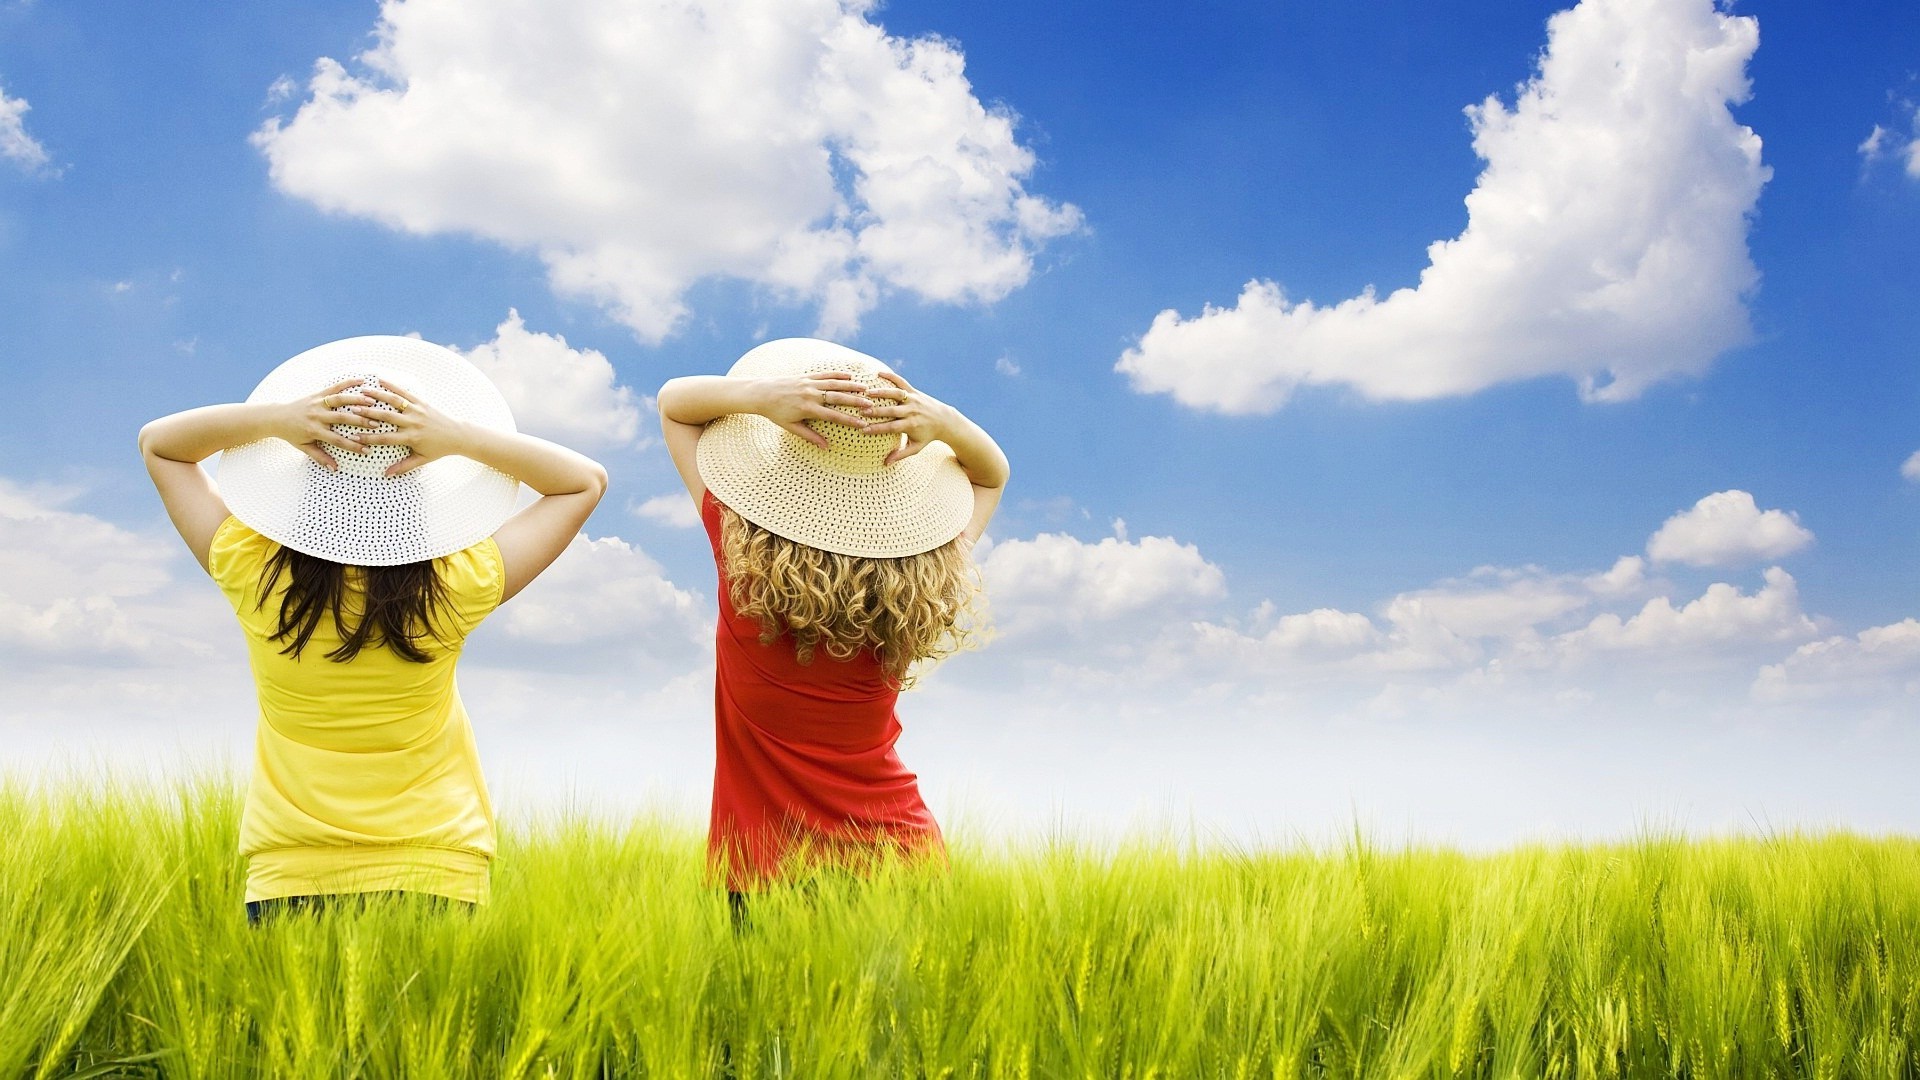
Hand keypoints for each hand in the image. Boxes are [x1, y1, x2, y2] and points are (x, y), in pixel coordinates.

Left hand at [278, 378, 379, 471]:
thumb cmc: (292, 434)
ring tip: (373, 402)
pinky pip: (334, 387)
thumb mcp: (304, 447)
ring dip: (357, 401)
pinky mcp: (317, 394)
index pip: (337, 440)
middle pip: (342, 419)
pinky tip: (362, 381)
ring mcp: (317, 403)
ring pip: (339, 400)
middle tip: (376, 425)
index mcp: (314, 430)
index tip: (367, 451)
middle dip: (360, 422)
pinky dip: (348, 382)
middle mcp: (316, 416)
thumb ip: (320, 457)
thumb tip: (335, 468)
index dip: (353, 446)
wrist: (276, 417)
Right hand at [344, 380, 467, 475]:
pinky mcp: (421, 402)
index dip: (369, 439)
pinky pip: (405, 393)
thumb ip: (404, 466)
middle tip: (352, 410)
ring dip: (377, 395)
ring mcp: (417, 410)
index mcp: (411, 438)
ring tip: (362, 391)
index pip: (386, 438)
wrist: (458, 435)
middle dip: (368, 414)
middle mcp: (413, 422)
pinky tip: (379, 379)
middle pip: (386, 417)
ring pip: (394, 401)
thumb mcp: (422, 459)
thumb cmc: (439, 449)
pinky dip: (392, 385)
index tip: (354, 438)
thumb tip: (387, 474)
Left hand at [752, 372, 873, 447]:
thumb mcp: (791, 427)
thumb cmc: (775, 413)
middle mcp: (810, 394)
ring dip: (850, 386)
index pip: (833, 415)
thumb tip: (826, 447)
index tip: (863, 424)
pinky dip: (838, 375)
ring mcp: (808, 383)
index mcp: (807, 409)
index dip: (849, 420)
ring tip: (865, 388)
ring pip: (833, 384)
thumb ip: (810, 436)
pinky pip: (825, 375)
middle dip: (855, 401)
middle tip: (870, 404)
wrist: (760, 393)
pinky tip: (849, 376)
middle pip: (837, 398)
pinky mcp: (806, 376)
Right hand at [859, 371, 951, 464]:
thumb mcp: (916, 447)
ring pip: (895, 394)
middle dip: (876, 411)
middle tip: (861, 411)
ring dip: (881, 393)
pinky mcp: (914, 391)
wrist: (945, 420)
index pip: (891, 428)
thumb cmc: (928, 436)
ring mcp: (913, 399)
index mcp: (911, 425)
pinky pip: (902, 382)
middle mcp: (912, 411)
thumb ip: (901, 455)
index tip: (863, 430)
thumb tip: (886, 463)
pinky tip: (878, 373)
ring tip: (866, 392)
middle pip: (891, 411)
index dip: (877, 429)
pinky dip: (891, 376)